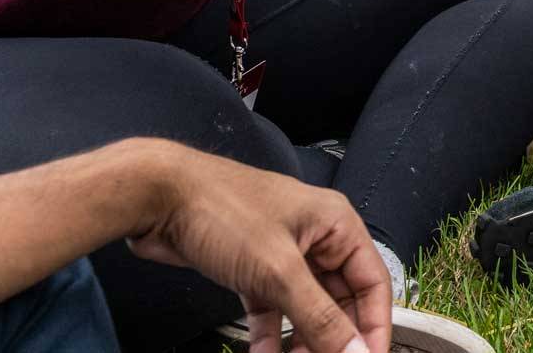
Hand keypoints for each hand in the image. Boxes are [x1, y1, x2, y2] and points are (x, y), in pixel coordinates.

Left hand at [125, 145, 392, 352]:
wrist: (157, 196)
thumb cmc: (220, 208)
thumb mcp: (279, 271)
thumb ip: (320, 317)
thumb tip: (356, 351)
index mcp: (335, 225)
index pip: (373, 284)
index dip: (374, 327)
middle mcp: (314, 238)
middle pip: (340, 300)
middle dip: (333, 338)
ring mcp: (282, 253)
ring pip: (305, 308)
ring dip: (301, 341)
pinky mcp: (252, 267)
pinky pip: (271, 308)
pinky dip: (269, 335)